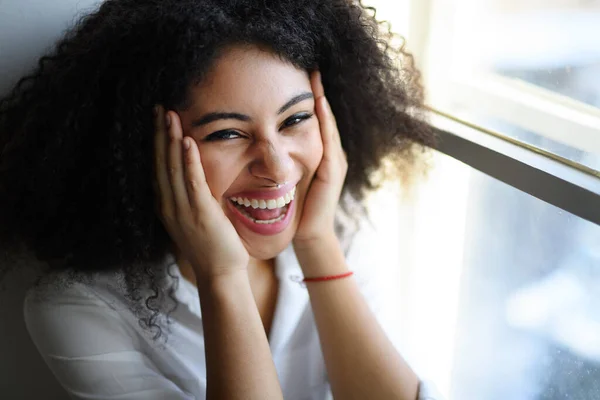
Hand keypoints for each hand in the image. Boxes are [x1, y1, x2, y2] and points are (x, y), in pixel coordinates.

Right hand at [153, 106, 248, 280]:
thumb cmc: (211, 245)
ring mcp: (182, 209)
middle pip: (160, 162)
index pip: (157, 167)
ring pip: (172, 168)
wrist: (220, 273)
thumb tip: (194, 175)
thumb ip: (191, 196)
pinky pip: (191, 182)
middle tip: (158, 106)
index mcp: (166, 205)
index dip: (155, 142)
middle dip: (159, 133)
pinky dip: (188, 160)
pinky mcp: (200, 213)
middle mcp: (168, 205)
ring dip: (170, 139)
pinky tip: (186, 141)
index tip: (156, 119)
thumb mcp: (195, 216)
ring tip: (169, 115)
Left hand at [293, 71, 347, 248]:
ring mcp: (335, 162)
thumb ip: (280, 159)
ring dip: (323, 101)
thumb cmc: (295, 207)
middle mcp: (331, 154)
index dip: (309, 99)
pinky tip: (319, 105)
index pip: (313, 121)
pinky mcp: (333, 171)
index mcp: (319, 155)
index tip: (299, 75)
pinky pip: (329, 141)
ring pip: (329, 124)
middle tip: (312, 67)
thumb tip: (259, 142)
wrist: (308, 233)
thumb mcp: (286, 177)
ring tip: (317, 79)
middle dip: (319, 92)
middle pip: (324, 117)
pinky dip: (325, 122)